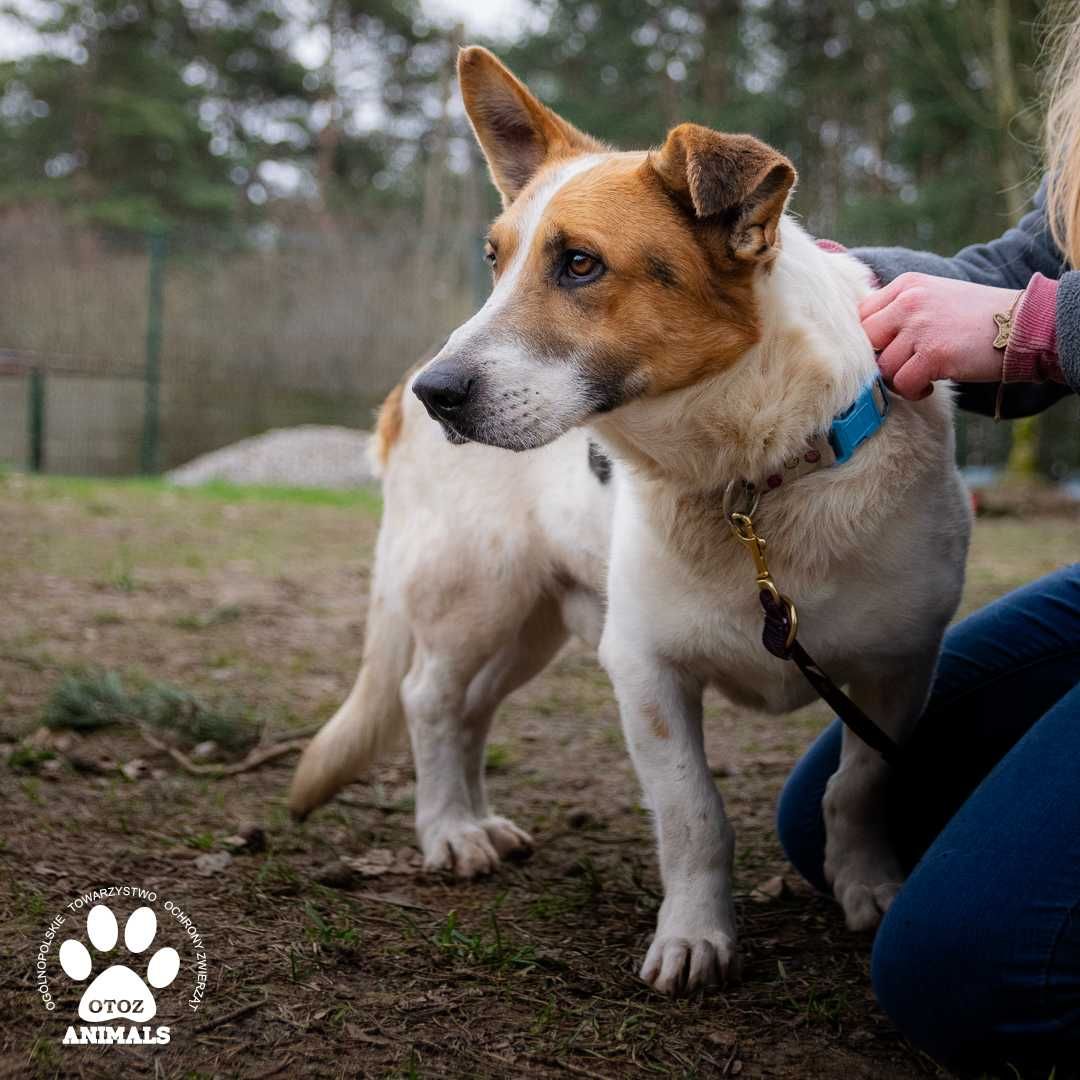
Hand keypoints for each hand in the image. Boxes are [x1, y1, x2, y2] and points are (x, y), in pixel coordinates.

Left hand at [859, 273, 1020, 400]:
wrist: (1024, 324)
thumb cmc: (976, 317)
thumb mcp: (935, 297)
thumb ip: (901, 310)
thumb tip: (864, 340)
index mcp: (906, 285)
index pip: (861, 315)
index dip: (869, 340)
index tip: (887, 351)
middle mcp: (909, 301)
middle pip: (865, 341)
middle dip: (878, 360)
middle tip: (901, 367)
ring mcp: (920, 327)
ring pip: (882, 366)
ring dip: (898, 379)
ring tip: (921, 376)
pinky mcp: (933, 354)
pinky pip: (902, 383)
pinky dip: (914, 390)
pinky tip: (930, 385)